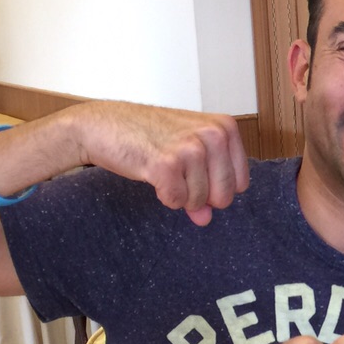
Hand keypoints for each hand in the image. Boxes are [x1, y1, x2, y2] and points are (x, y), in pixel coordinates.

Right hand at [68, 102, 249, 225]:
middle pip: (224, 197)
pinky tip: (151, 174)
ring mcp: (191, 149)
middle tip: (177, 174)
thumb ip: (206, 185)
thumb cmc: (147, 134)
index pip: (241, 183)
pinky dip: (164, 196)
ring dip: (178, 194)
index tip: (195, 174)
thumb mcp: (186, 154)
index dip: (216, 188)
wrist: (102, 124)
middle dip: (199, 196)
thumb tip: (206, 219)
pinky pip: (176, 201)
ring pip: (199, 201)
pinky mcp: (167, 164)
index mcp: (225, 127)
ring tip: (162, 169)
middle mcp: (213, 135)